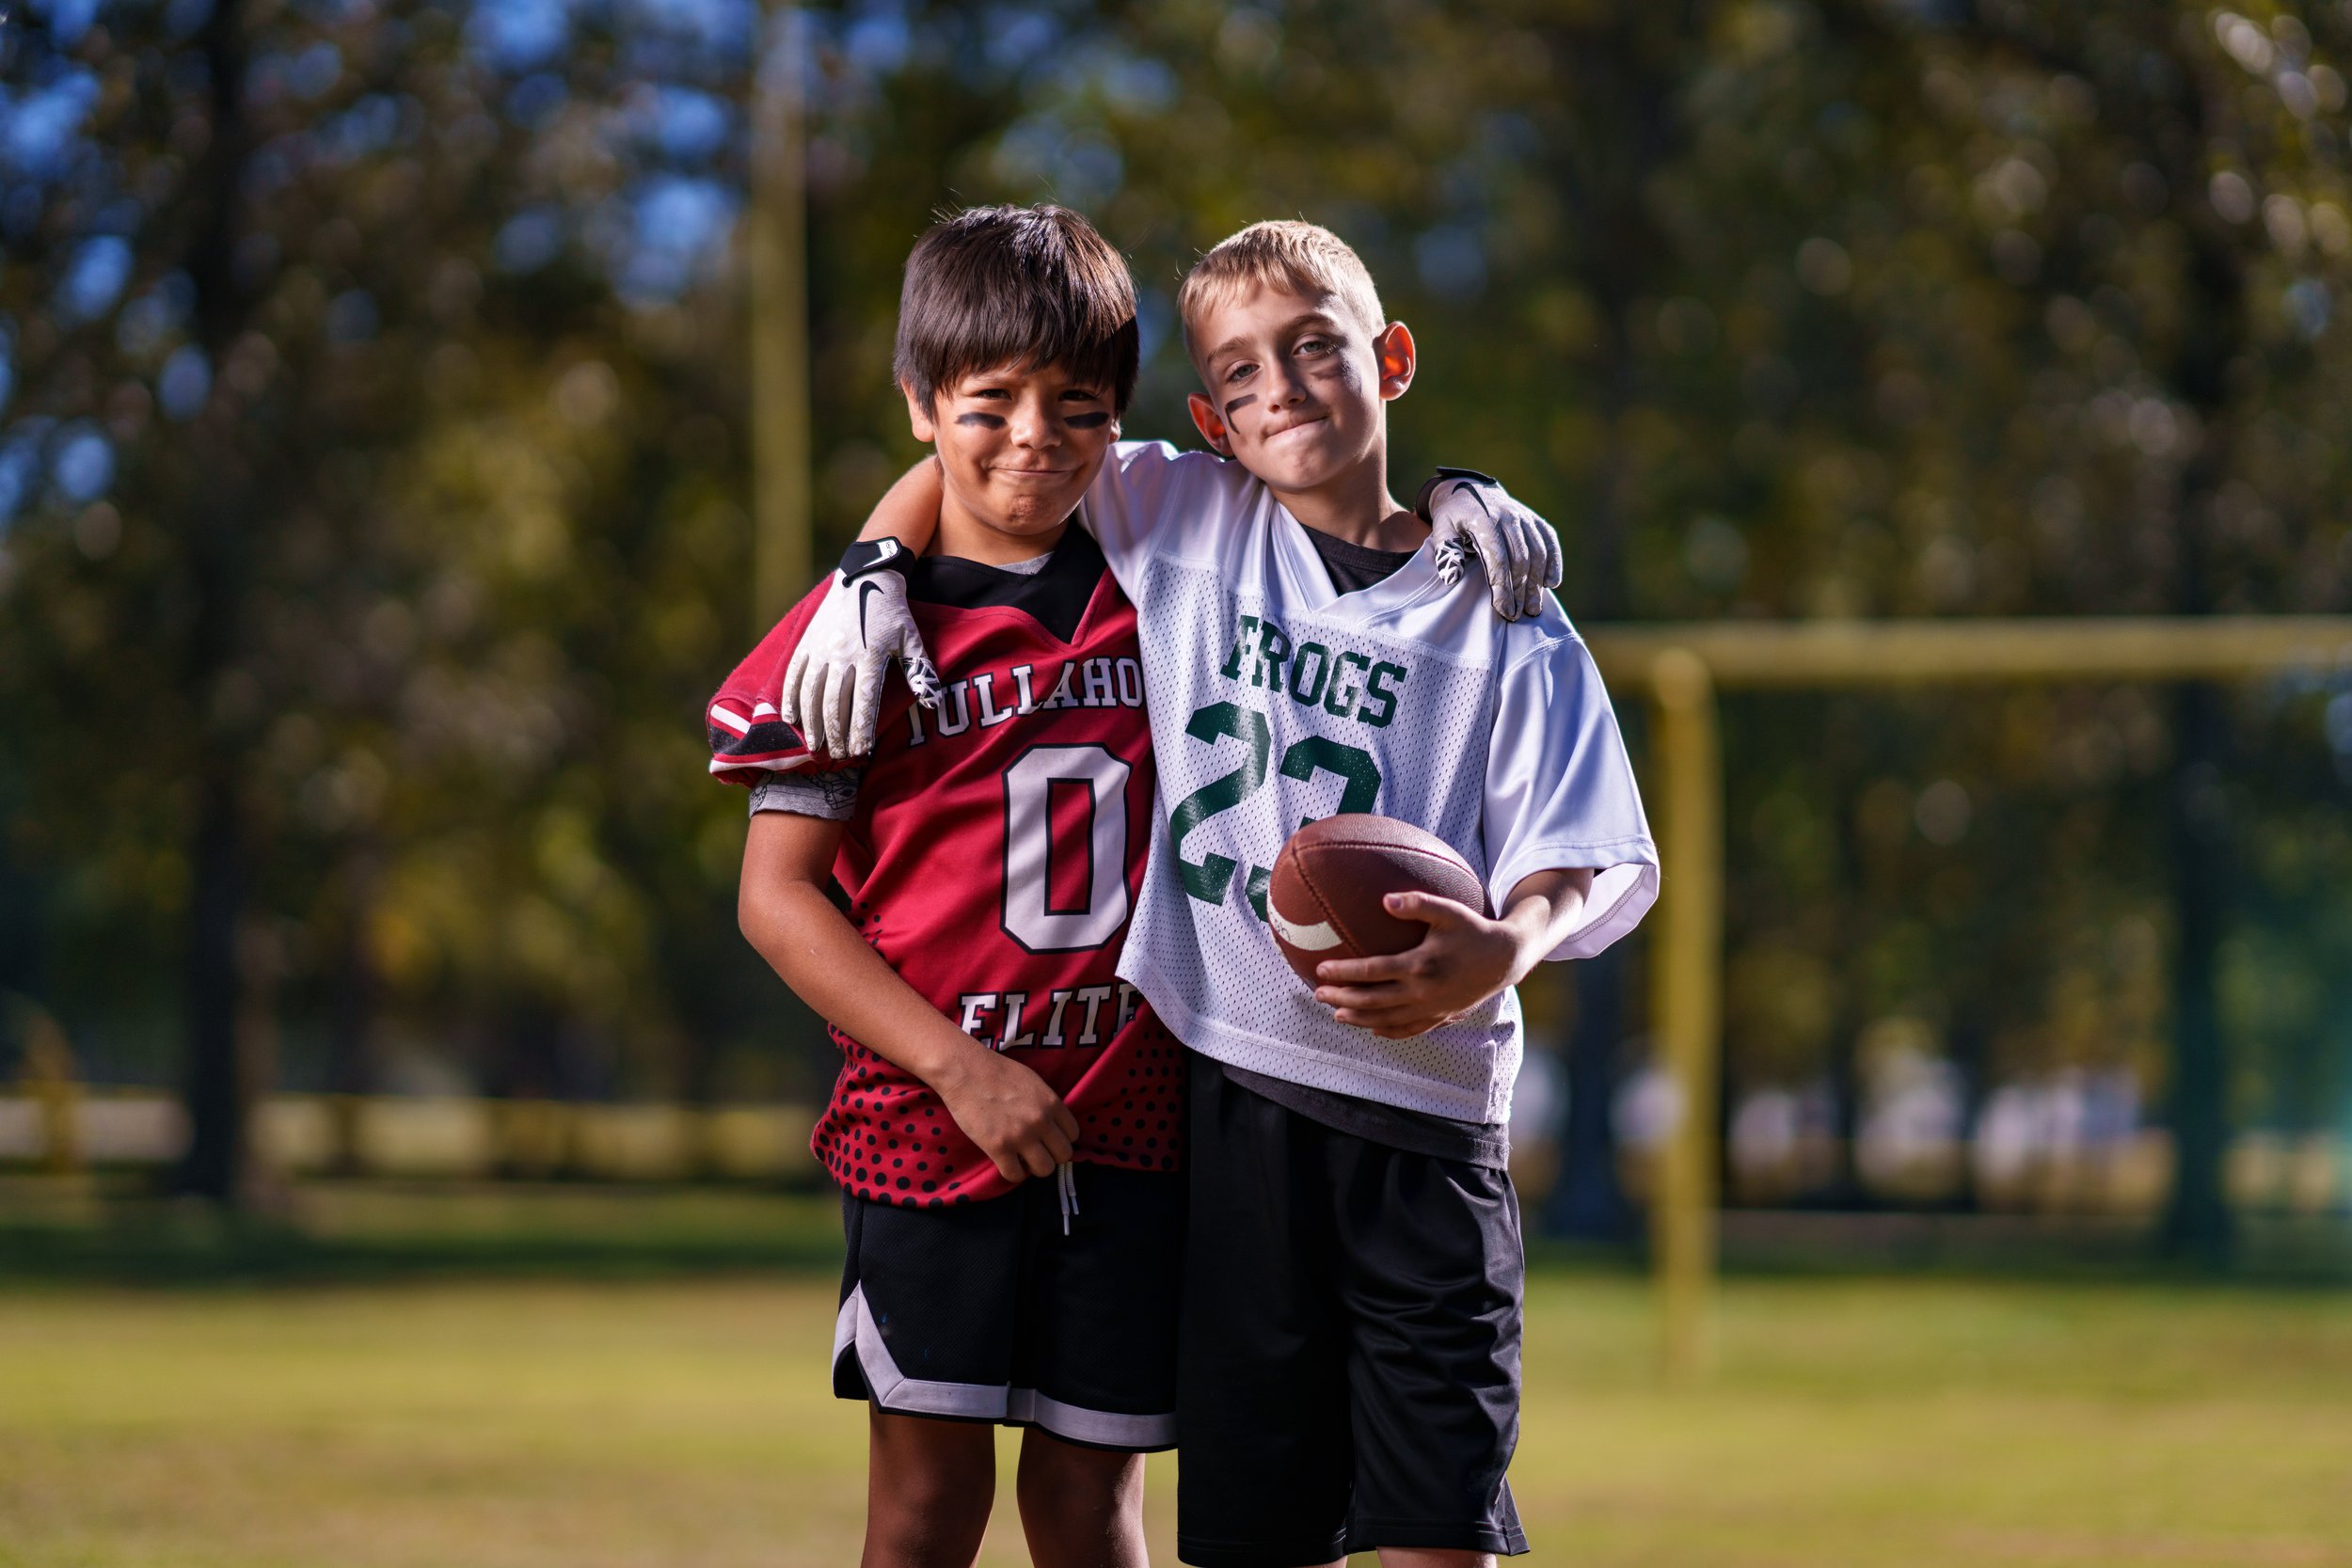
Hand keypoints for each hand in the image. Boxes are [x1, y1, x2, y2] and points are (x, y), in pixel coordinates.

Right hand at [777, 560, 939, 757]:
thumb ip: (921, 672)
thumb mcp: (912, 640)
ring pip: (812, 694)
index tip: (861, 751)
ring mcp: (821, 650)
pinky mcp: (806, 644)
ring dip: (813, 723)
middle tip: (838, 756)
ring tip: (816, 746)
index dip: (861, 728)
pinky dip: (791, 699)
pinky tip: (792, 719)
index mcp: (870, 657)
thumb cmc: (893, 614)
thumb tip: (934, 704)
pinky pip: (794, 675)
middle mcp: (842, 655)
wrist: (865, 578)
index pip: (864, 701)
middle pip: (835, 704)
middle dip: (836, 734)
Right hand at [934, 1049, 1079, 1182]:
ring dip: (1034, 1167)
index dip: (1061, 1138)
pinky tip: (1007, 1162)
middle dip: (1051, 1155)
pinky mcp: (997, 1148)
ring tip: (1022, 1158)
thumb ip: (1047, 1103)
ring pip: (1045, 1170)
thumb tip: (1054, 1124)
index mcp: (1051, 1103)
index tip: (1049, 1138)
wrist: (964, 1070)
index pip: (1073, 1134)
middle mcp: (1041, 1121)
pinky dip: (1013, 1172)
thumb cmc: (997, 1071)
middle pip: (1064, 1155)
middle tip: (1037, 1150)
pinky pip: (1015, 1175)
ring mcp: (1020, 1136)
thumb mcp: (1033, 1081)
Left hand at [1311, 891, 1538, 1039]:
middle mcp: (1423, 992)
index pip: (1372, 972)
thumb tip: (1385, 900)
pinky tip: (1374, 1030)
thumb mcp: (1449, 910)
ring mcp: (1431, 1008)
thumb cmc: (1474, 929)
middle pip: (1373, 1001)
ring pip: (1387, 1020)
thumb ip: (1417, 903)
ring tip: (1337, 1014)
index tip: (1320, 970)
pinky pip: (1410, 1030)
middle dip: (1342, 999)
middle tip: (1318, 994)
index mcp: (1420, 965)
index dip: (1344, 973)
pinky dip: (1389, 1032)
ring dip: (1359, 1019)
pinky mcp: (1441, 1016)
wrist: (1505, 959)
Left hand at [1427, 477, 1563, 620]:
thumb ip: (1446, 551)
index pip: (1498, 558)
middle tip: (1519, 615)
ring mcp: (1524, 517)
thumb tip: (1452, 578)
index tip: (1504, 610)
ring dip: (1538, 582)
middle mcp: (1508, 517)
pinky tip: (1552, 583)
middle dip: (1521, 590)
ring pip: (1538, 552)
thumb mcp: (1441, 529)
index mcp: (1484, 520)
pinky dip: (1554, 562)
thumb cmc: (1453, 517)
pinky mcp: (1534, 520)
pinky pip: (1549, 541)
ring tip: (1534, 607)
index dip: (1502, 587)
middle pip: (1521, 558)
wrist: (1468, 489)